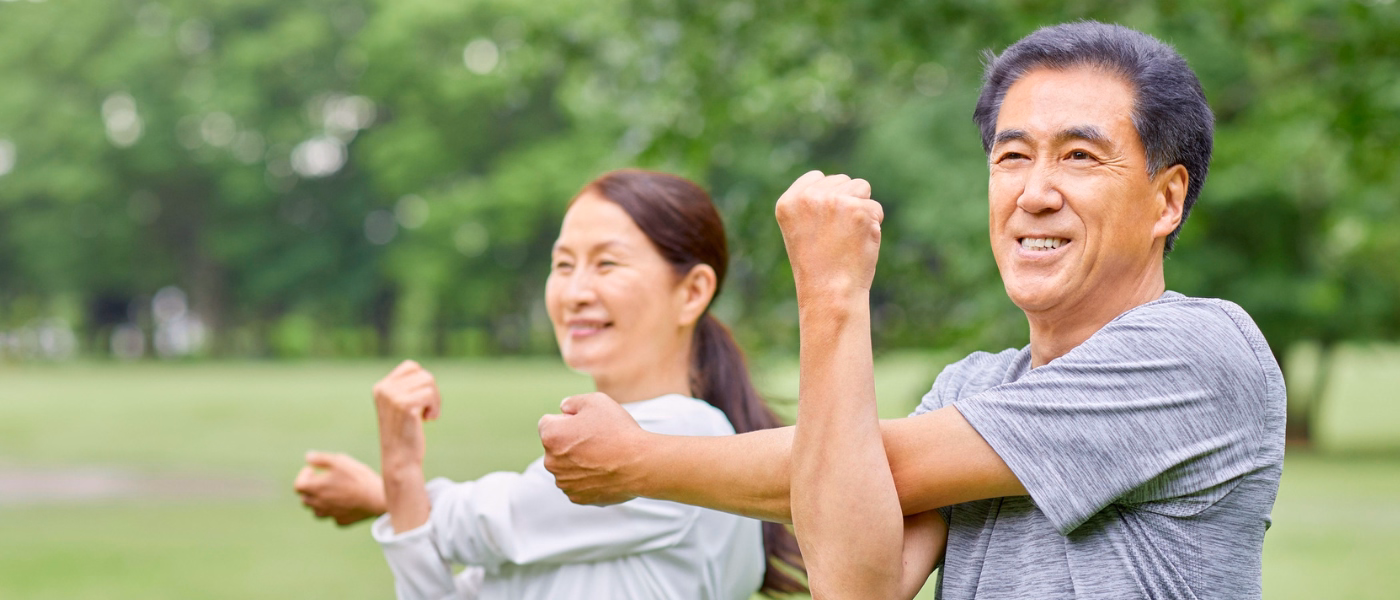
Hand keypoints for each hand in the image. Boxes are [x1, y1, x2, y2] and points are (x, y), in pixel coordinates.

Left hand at [293, 451, 386, 525]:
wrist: (376, 498)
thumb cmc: (358, 478)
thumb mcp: (340, 461)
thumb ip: (321, 459)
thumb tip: (308, 457)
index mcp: (316, 489)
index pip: (298, 486)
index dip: (303, 476)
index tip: (313, 470)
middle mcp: (319, 504)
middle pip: (305, 499)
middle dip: (310, 489)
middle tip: (323, 480)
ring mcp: (330, 515)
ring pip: (316, 510)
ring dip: (319, 502)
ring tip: (332, 492)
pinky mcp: (341, 521)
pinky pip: (333, 517)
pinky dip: (335, 510)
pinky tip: (346, 503)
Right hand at [373, 360, 441, 470]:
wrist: (400, 460)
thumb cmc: (405, 434)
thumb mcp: (400, 406)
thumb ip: (406, 387)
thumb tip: (419, 371)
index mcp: (381, 387)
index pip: (411, 367)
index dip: (423, 383)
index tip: (420, 402)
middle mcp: (384, 389)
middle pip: (423, 374)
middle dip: (432, 392)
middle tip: (427, 411)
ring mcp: (392, 396)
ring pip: (429, 381)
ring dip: (435, 400)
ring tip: (427, 416)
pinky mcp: (404, 405)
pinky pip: (430, 394)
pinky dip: (435, 407)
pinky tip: (429, 420)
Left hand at [538, 392, 645, 505]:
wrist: (640, 465)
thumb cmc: (618, 431)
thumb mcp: (596, 401)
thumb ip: (573, 402)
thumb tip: (564, 409)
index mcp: (551, 436)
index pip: (547, 423)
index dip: (567, 420)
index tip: (587, 424)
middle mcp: (551, 462)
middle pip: (556, 447)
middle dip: (570, 442)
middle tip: (597, 440)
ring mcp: (564, 482)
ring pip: (566, 467)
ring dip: (578, 462)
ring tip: (603, 456)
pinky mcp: (577, 497)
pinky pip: (577, 484)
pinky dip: (587, 479)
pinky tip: (605, 472)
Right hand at [774, 170, 882, 300]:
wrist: (830, 293)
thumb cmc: (818, 267)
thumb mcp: (802, 231)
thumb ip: (813, 205)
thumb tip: (841, 185)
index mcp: (788, 203)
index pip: (816, 177)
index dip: (828, 197)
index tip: (825, 223)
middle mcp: (808, 198)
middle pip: (841, 181)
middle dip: (847, 201)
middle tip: (838, 235)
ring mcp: (833, 201)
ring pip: (861, 187)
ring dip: (862, 209)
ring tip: (849, 237)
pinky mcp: (858, 210)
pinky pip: (875, 208)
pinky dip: (873, 225)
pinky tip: (860, 243)